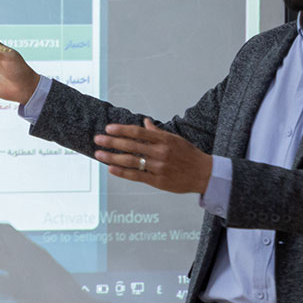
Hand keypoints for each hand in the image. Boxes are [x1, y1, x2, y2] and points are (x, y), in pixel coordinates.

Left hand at [93, 119, 212, 194]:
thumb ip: (157, 132)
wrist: (204, 174)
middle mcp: (160, 152)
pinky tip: (111, 168)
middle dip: (112, 142)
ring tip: (99, 154)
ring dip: (112, 157)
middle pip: (131, 145)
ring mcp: (159, 167)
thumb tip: (145, 121)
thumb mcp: (175, 139)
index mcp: (164, 139)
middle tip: (97, 139)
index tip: (108, 128)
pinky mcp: (158, 181)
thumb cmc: (189, 155)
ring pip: (131, 161)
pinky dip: (122, 172)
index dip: (121, 130)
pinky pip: (137, 176)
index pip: (138, 132)